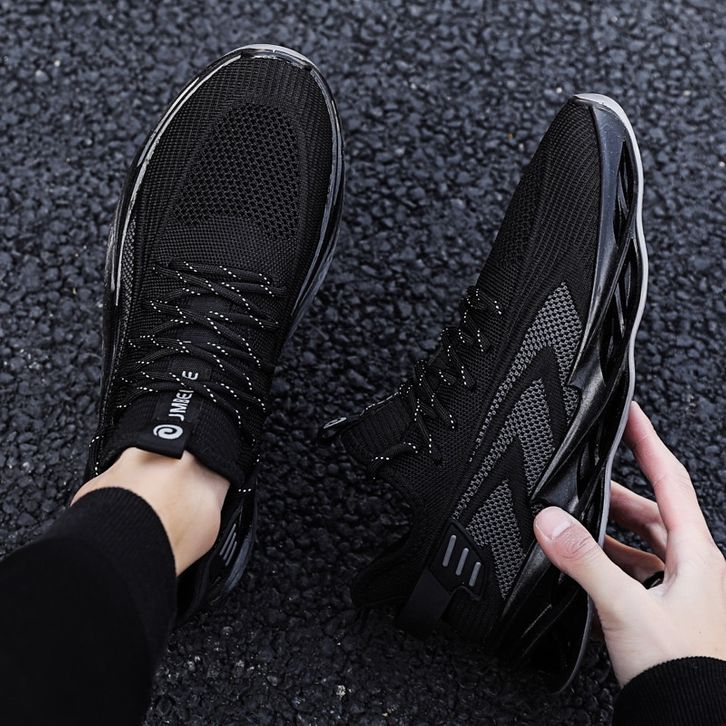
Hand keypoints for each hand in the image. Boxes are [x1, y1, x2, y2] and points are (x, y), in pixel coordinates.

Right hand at [533, 401, 725, 685]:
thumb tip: (550, 522)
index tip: (631, 415)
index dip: (648, 442)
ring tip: (579, 521)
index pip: (670, 479)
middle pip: (654, 509)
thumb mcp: (625, 607)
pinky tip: (591, 568)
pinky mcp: (667, 612)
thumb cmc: (684, 671)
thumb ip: (584, 561)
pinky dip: (613, 561)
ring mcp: (683, 590)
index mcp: (697, 554)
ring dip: (613, 528)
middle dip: (618, 489)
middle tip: (586, 476)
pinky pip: (639, 570)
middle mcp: (695, 568)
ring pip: (646, 542)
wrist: (694, 720)